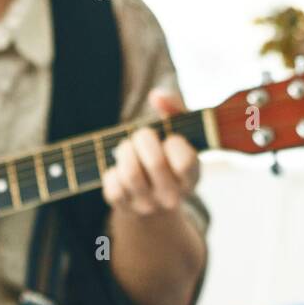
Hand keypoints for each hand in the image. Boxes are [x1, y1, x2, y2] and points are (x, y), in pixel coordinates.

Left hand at [102, 89, 199, 215]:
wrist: (153, 196)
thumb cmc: (168, 154)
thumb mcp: (180, 131)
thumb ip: (175, 108)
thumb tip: (156, 96)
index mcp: (191, 178)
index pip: (185, 162)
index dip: (174, 143)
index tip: (171, 139)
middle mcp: (173, 197)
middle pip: (155, 163)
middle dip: (143, 138)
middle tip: (142, 135)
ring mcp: (148, 206)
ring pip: (130, 174)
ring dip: (125, 151)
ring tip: (128, 148)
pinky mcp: (125, 208)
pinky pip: (112, 185)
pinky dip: (112, 171)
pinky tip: (120, 169)